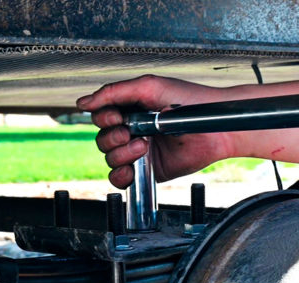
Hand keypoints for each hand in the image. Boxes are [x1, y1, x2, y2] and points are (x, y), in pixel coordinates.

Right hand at [76, 75, 236, 187]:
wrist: (215, 129)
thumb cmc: (189, 102)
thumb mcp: (149, 87)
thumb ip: (113, 92)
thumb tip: (83, 103)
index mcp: (130, 108)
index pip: (100, 115)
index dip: (103, 118)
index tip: (117, 117)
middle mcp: (132, 130)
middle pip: (101, 139)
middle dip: (113, 137)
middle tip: (131, 133)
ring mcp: (138, 151)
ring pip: (109, 158)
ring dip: (121, 154)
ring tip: (143, 147)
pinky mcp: (147, 170)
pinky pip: (120, 178)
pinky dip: (120, 176)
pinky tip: (131, 169)